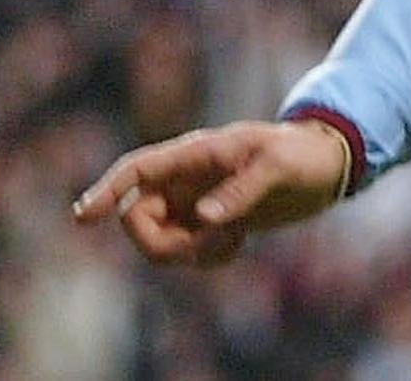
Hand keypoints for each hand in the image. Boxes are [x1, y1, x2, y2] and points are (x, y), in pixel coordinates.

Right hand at [71, 119, 348, 265]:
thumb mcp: (278, 166)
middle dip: (162, 243)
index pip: (137, 170)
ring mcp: (194, 201)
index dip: (106, 192)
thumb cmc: (303, 153)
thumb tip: (204, 220)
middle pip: (138, 218)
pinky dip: (204, 258)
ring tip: (231, 240)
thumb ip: (241, 191)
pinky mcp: (208, 222)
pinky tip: (236, 244)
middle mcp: (186, 179)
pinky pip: (186, 252)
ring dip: (187, 253)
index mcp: (195, 154)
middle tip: (207, 244)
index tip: (84, 218)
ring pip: (160, 240)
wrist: (327, 165)